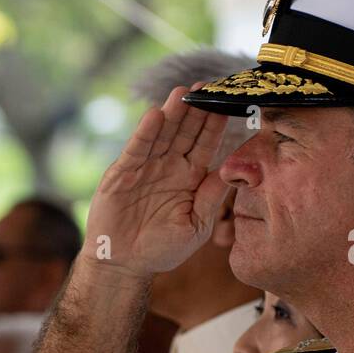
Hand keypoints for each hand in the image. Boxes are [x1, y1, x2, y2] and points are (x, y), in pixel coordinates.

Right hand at [81, 84, 229, 276]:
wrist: (123, 265)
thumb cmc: (161, 249)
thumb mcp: (196, 226)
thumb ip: (211, 198)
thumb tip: (231, 171)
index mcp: (190, 178)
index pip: (205, 145)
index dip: (215, 125)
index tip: (228, 104)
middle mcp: (169, 167)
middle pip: (185, 132)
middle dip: (195, 110)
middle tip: (207, 87)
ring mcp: (145, 168)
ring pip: (162, 135)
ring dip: (171, 114)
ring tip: (182, 93)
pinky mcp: (122, 173)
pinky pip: (136, 150)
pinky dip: (145, 134)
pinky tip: (155, 116)